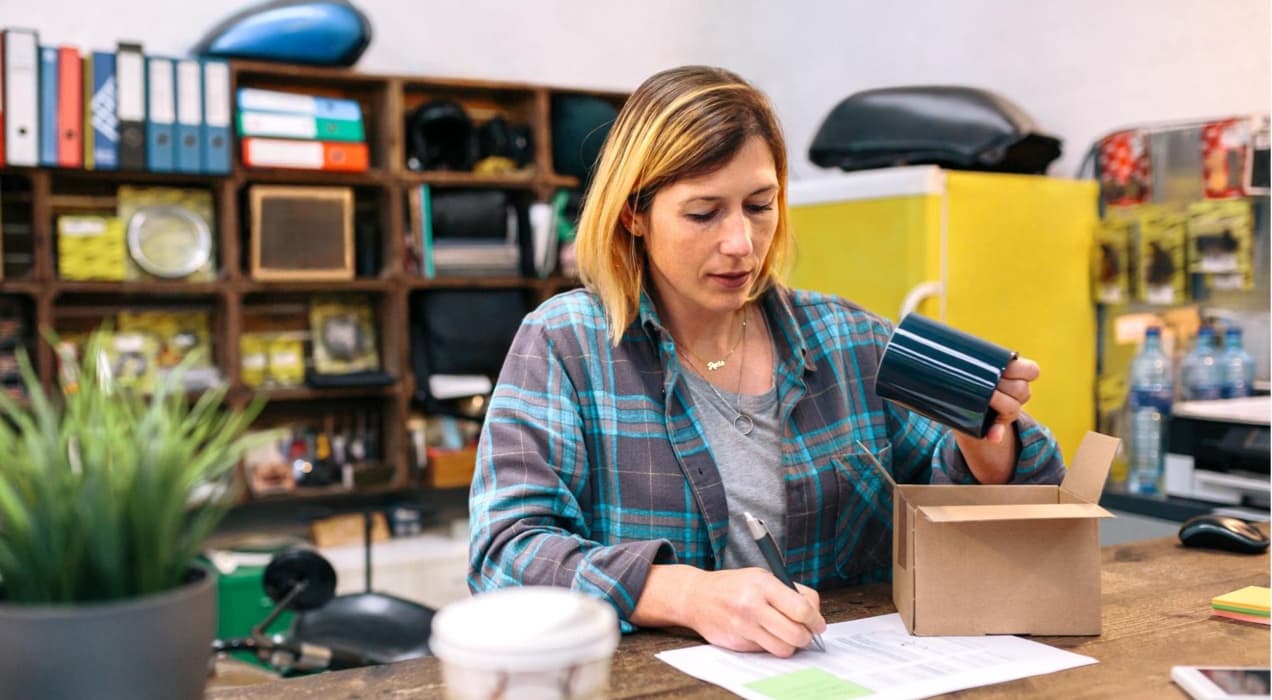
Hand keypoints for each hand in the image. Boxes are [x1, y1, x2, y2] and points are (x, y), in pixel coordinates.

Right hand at [631, 564, 824, 656]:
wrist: (696, 596)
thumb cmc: (733, 585)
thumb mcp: (761, 576)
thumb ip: (789, 591)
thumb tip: (815, 612)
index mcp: (763, 585)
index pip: (801, 609)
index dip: (816, 620)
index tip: (818, 624)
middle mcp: (752, 605)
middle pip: (796, 634)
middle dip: (806, 636)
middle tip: (805, 632)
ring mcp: (743, 626)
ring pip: (783, 649)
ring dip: (790, 645)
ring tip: (785, 635)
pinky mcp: (736, 643)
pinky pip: (765, 651)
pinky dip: (769, 646)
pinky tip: (762, 633)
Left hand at [953, 357, 1039, 482]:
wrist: (967, 403)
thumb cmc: (970, 376)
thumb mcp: (974, 368)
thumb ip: (969, 360)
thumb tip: (950, 351)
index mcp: (1018, 374)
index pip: (1032, 371)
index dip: (1020, 369)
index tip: (1003, 368)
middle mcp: (1018, 392)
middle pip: (1021, 389)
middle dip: (1004, 385)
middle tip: (989, 382)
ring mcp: (1010, 408)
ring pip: (1014, 407)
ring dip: (1001, 404)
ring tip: (988, 398)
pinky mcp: (997, 424)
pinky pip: (1000, 431)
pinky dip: (995, 433)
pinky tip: (993, 436)